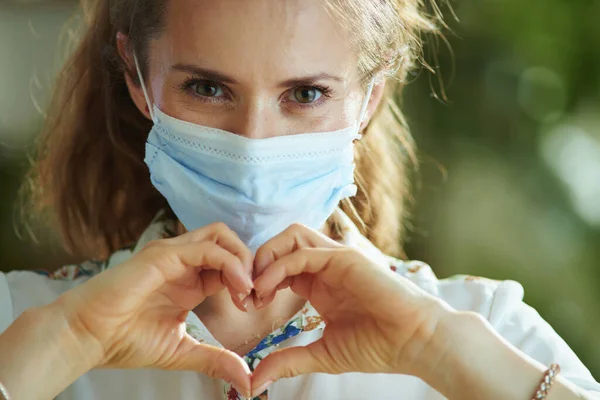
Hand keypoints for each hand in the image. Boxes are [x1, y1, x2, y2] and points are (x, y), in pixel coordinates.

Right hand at [54, 222, 254, 395]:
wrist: (87, 338)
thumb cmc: (124, 341)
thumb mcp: (182, 351)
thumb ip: (215, 359)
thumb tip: (247, 380)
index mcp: (189, 280)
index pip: (229, 263)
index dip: (247, 279)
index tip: (253, 305)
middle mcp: (182, 262)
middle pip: (228, 242)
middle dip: (250, 263)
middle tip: (255, 294)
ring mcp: (172, 255)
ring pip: (221, 236)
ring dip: (242, 259)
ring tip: (247, 290)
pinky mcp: (163, 255)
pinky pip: (207, 248)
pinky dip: (230, 263)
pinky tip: (237, 288)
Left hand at [250, 224, 453, 395]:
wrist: (414, 343)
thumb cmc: (377, 346)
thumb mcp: (322, 354)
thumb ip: (287, 361)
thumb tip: (254, 382)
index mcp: (318, 283)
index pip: (279, 265)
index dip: (258, 280)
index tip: (247, 306)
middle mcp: (325, 266)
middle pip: (281, 243)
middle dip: (257, 262)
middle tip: (246, 292)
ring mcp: (335, 258)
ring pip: (290, 237)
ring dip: (266, 257)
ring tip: (256, 287)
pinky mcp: (345, 258)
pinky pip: (302, 252)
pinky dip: (278, 265)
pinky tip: (268, 288)